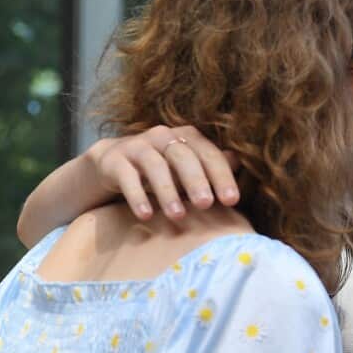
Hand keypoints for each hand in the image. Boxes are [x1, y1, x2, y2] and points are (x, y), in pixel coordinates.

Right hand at [87, 125, 239, 219]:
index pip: (208, 154)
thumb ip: (212, 166)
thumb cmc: (161, 170)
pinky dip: (136, 196)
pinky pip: (126, 176)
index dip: (221, 176)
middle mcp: (163, 136)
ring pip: (154, 165)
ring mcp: (137, 146)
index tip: (232, 200)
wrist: (112, 164)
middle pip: (183, 156)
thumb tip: (239, 163)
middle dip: (196, 181)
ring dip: (167, 191)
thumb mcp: (188, 169)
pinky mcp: (114, 160)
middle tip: (206, 205)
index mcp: (186, 137)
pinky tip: (146, 215)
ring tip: (177, 216)